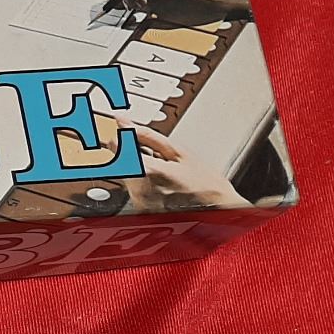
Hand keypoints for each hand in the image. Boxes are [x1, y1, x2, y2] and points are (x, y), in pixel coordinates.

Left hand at [111, 118, 244, 211]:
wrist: (217, 211)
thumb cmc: (204, 184)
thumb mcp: (178, 151)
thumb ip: (146, 135)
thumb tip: (123, 122)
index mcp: (146, 172)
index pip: (115, 146)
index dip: (122, 136)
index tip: (129, 132)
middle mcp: (137, 190)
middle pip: (119, 162)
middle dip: (131, 153)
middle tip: (154, 152)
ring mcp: (138, 203)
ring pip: (125, 176)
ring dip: (138, 168)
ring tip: (164, 169)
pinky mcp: (140, 211)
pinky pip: (134, 189)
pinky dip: (143, 182)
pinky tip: (162, 182)